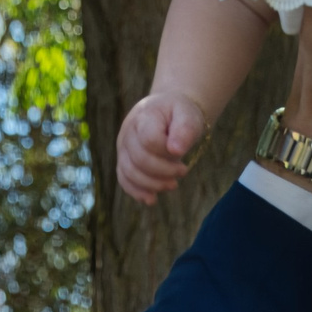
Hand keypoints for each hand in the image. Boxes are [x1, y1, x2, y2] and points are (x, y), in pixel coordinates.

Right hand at [117, 91, 205, 206]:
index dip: (166, 152)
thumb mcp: (188, 116)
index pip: (149, 140)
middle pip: (139, 158)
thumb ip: (185, 130)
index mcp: (145, 116)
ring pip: (129, 171)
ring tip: (172, 185)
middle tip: (183, 171)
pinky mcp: (124, 160)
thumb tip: (176, 150)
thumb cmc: (180, 114)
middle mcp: (128, 131)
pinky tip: (152, 199)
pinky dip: (136, 192)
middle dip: (163, 171)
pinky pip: (124, 179)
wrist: (168, 112)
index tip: (181, 155)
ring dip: (152, 184)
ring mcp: (123, 147)